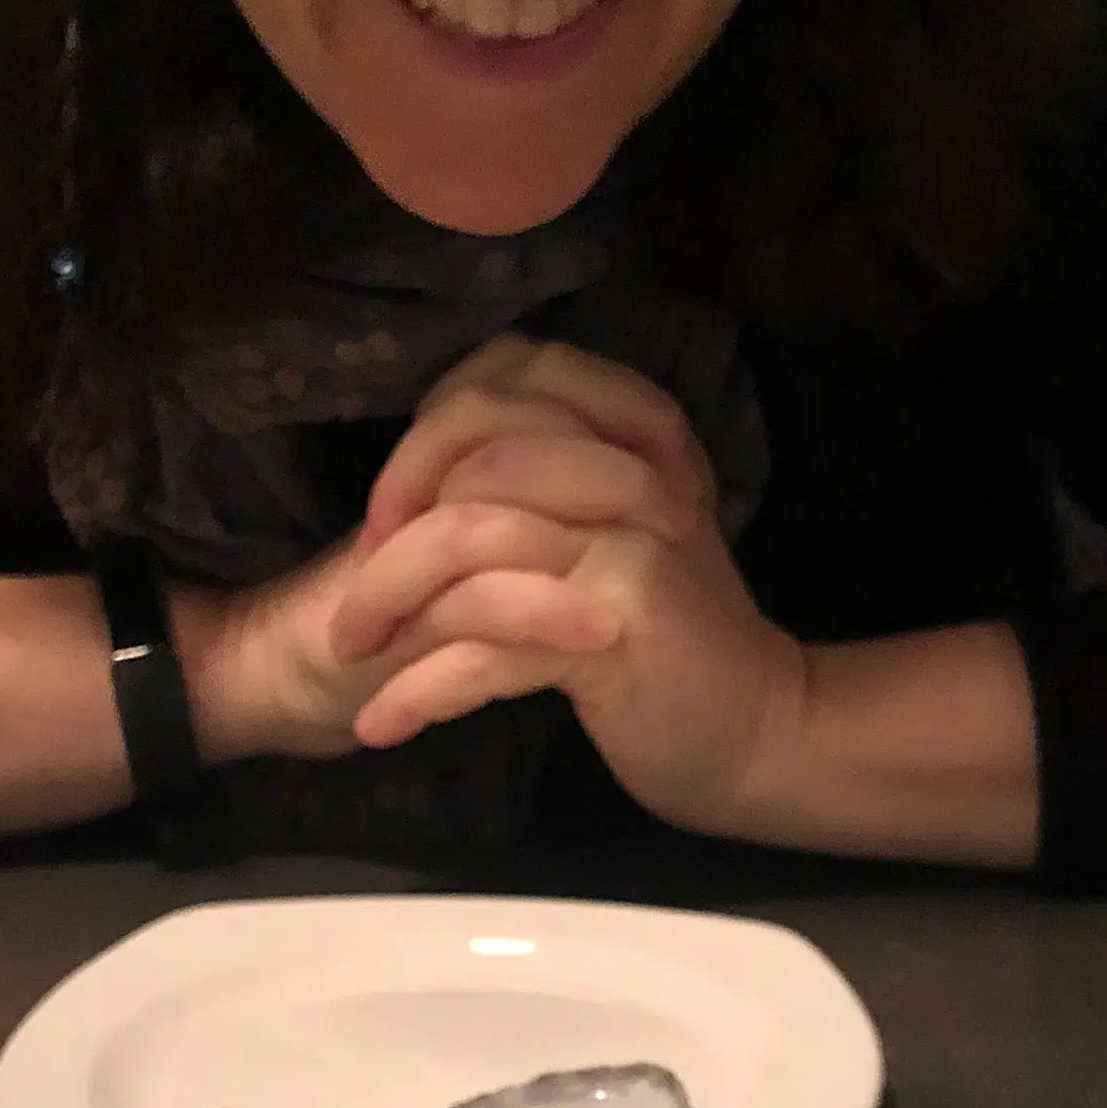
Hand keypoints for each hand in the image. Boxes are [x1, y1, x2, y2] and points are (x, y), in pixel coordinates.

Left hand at [326, 337, 813, 835]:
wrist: (754, 733)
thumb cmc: (660, 638)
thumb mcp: (611, 534)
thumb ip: (540, 483)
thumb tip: (413, 474)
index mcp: (634, 432)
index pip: (510, 374)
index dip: (431, 434)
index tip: (393, 512)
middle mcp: (636, 472)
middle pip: (477, 450)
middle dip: (392, 521)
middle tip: (357, 596)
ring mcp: (629, 546)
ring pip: (468, 539)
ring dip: (384, 600)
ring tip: (352, 654)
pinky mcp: (614, 632)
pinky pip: (485, 647)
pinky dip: (420, 690)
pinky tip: (383, 725)